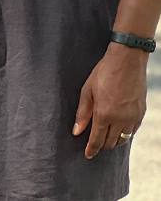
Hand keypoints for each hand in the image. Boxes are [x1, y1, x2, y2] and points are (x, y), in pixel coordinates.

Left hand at [73, 43, 147, 157]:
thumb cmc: (104, 73)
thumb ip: (82, 113)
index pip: (98, 140)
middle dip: (101, 146)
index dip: (92, 149)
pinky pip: (132, 131)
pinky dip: (124, 134)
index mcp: (104, 114)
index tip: (87, 155)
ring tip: (105, 138)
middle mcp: (120, 120)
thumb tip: (76, 131)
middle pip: (111, 142)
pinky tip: (118, 129)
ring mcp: (133, 118)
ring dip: (113, 141)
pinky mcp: (141, 114)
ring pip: (123, 139)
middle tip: (94, 144)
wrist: (127, 62)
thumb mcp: (87, 91)